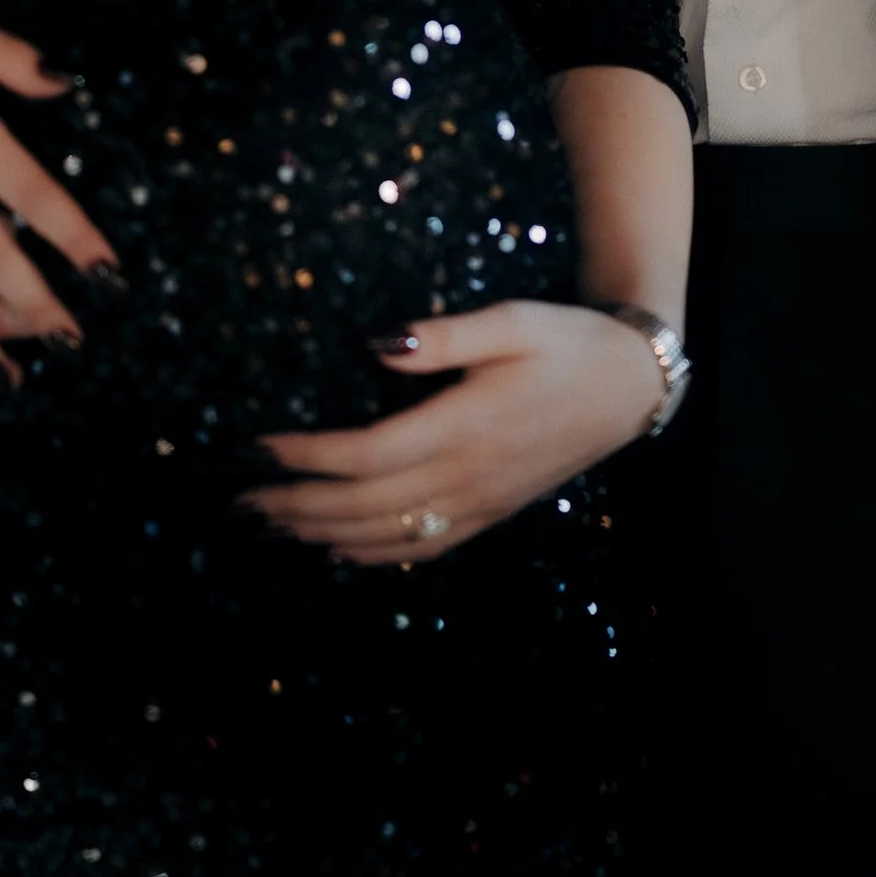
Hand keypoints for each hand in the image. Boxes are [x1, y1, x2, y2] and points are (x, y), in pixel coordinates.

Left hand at [242, 300, 669, 566]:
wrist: (631, 386)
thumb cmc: (568, 342)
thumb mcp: (512, 321)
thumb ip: (444, 336)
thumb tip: (377, 345)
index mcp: (465, 427)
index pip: (367, 455)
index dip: (308, 457)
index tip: (261, 446)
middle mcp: (467, 475)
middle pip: (364, 505)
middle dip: (298, 505)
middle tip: (244, 500)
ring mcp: (481, 501)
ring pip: (389, 534)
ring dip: (324, 533)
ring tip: (274, 525)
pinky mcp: (492, 511)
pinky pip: (425, 548)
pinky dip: (376, 555)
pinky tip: (341, 551)